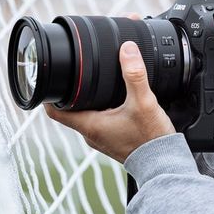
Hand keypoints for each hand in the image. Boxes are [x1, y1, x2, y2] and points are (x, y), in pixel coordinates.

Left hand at [45, 41, 175, 162]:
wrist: (164, 164)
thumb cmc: (151, 140)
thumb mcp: (144, 102)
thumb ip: (135, 75)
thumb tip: (127, 49)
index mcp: (90, 126)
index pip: (53, 111)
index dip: (48, 94)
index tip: (51, 79)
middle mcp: (91, 136)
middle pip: (70, 112)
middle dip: (71, 94)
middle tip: (77, 77)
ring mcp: (102, 141)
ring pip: (86, 118)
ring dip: (88, 104)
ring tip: (97, 88)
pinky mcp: (114, 143)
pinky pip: (101, 125)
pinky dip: (103, 113)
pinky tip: (117, 105)